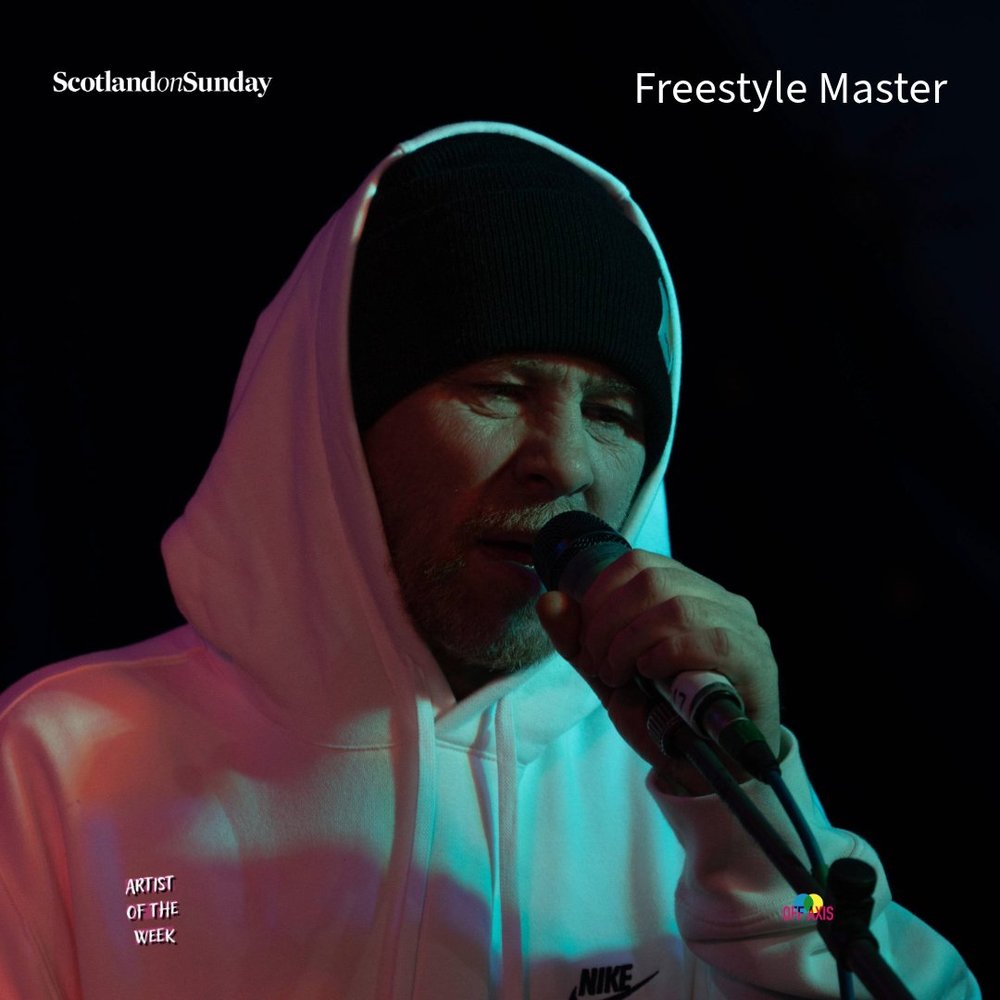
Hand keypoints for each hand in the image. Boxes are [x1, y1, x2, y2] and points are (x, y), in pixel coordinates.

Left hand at [536, 550, 779, 794]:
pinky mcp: (757, 662)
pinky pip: (711, 640)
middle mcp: (718, 600)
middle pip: (652, 581)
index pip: (637, 563)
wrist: (710, 771)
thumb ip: (578, 640)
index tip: (585, 636)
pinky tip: (650, 675)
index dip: (600, 594)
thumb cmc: (664, 715)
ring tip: (619, 675)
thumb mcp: (610, 675)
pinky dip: (668, 655)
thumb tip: (549, 600)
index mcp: (685, 591)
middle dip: (609, 622)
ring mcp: (743, 628)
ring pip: (677, 607)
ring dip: (632, 642)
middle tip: (599, 663)